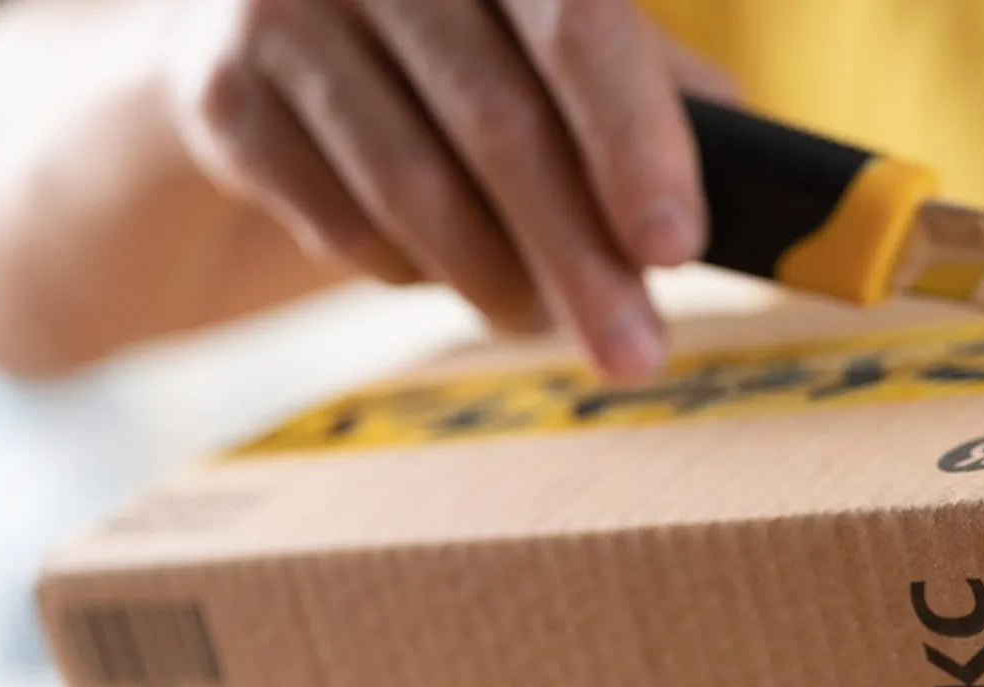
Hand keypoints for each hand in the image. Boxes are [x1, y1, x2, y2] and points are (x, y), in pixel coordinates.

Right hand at [159, 0, 734, 381]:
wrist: (251, 43)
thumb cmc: (449, 48)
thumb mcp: (549, 38)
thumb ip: (652, 87)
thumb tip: (769, 182)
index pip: (577, 25)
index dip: (633, 139)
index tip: (675, 248)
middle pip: (501, 123)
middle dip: (579, 258)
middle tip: (634, 355)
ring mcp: (281, 4)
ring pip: (417, 188)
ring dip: (498, 282)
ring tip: (542, 320)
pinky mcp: (215, 89)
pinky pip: (339, 221)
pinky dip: (404, 269)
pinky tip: (433, 270)